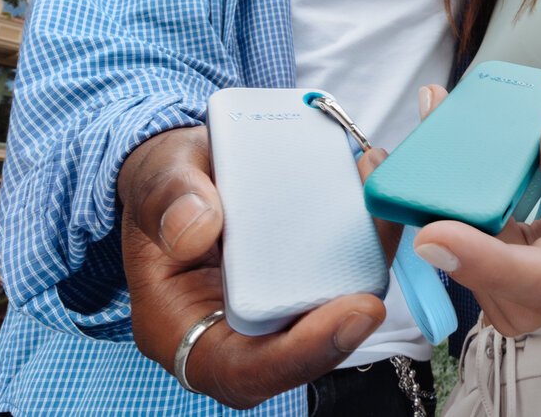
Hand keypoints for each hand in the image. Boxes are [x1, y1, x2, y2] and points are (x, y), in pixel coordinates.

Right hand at [118, 126, 393, 407]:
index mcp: (179, 327)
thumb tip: (196, 228)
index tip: (351, 315)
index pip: (243, 370)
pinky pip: (341, 279)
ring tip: (384, 216)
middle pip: (300, 352)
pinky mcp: (302, 282)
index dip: (301, 353)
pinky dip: (365, 246)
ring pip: (330, 314)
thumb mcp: (157, 178)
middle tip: (380, 287)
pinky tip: (376, 199)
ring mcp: (272, 309)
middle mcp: (232, 329)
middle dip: (347, 323)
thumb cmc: (167, 185)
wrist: (187, 171)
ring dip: (366, 272)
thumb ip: (167, 198)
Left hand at [412, 110, 540, 336]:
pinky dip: (443, 209)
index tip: (431, 235)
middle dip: (438, 205)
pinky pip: (455, 250)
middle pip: (474, 262)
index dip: (477, 259)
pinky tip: (435, 166)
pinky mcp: (490, 289)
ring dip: (435, 201)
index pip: (528, 276)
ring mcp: (510, 299)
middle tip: (425, 134)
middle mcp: (538, 297)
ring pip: (455, 255)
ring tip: (432, 134)